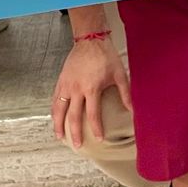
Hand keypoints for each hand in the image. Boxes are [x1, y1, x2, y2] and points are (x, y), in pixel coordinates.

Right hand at [51, 33, 131, 147]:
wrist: (90, 40)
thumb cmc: (106, 56)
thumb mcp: (119, 74)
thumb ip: (126, 93)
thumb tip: (133, 110)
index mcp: (91, 88)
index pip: (92, 114)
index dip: (96, 128)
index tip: (98, 139)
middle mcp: (76, 88)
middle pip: (73, 116)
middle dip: (75, 133)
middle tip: (77, 145)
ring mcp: (66, 85)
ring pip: (59, 109)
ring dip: (58, 125)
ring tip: (60, 137)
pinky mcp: (61, 81)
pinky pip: (55, 99)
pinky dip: (54, 111)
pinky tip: (55, 118)